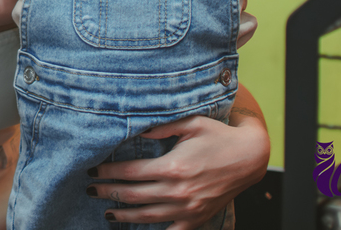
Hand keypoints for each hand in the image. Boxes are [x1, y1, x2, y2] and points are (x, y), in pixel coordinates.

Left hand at [89, 113, 268, 228]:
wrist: (249, 158)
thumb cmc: (217, 135)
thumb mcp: (190, 123)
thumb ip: (161, 126)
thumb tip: (136, 131)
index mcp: (172, 166)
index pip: (130, 173)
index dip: (107, 173)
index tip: (92, 171)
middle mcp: (178, 190)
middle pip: (133, 195)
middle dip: (108, 193)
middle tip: (91, 190)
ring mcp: (188, 208)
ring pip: (147, 216)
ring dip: (123, 215)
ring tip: (107, 212)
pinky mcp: (197, 218)